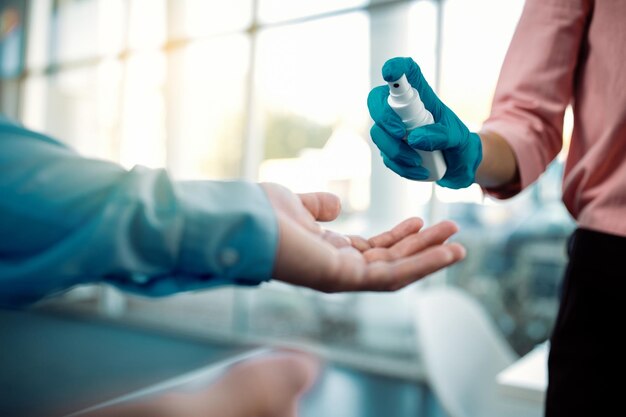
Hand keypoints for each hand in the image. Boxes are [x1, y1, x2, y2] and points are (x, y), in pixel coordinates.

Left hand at [260, 183, 464, 291]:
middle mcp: (337, 268)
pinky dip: (420, 265)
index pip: (372, 249)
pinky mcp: (343, 279)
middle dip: (422, 248)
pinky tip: (444, 253)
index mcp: (328, 251)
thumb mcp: (298, 205)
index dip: (398, 237)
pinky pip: (391, 276)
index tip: (420, 221)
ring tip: (459, 244)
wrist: (242, 220)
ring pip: (396, 272)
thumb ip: (319, 207)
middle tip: (452, 232)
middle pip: (389, 261)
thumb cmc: (262, 213)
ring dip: (428, 258)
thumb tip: (338, 206)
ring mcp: (341, 277)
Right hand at [367, 57, 481, 188]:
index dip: (395, 68)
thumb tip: (415, 139)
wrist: (460, 167)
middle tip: (401, 134)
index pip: (406, 73)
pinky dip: (401, 167)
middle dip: (384, 119)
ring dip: (395, 151)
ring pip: (377, 133)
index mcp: (422, 97)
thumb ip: (442, 136)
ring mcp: (394, 130)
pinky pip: (386, 157)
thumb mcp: (459, 139)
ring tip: (417, 162)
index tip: (390, 72)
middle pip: (377, 102)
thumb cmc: (460, 145)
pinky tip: (419, 171)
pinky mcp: (392, 149)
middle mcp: (404, 110)